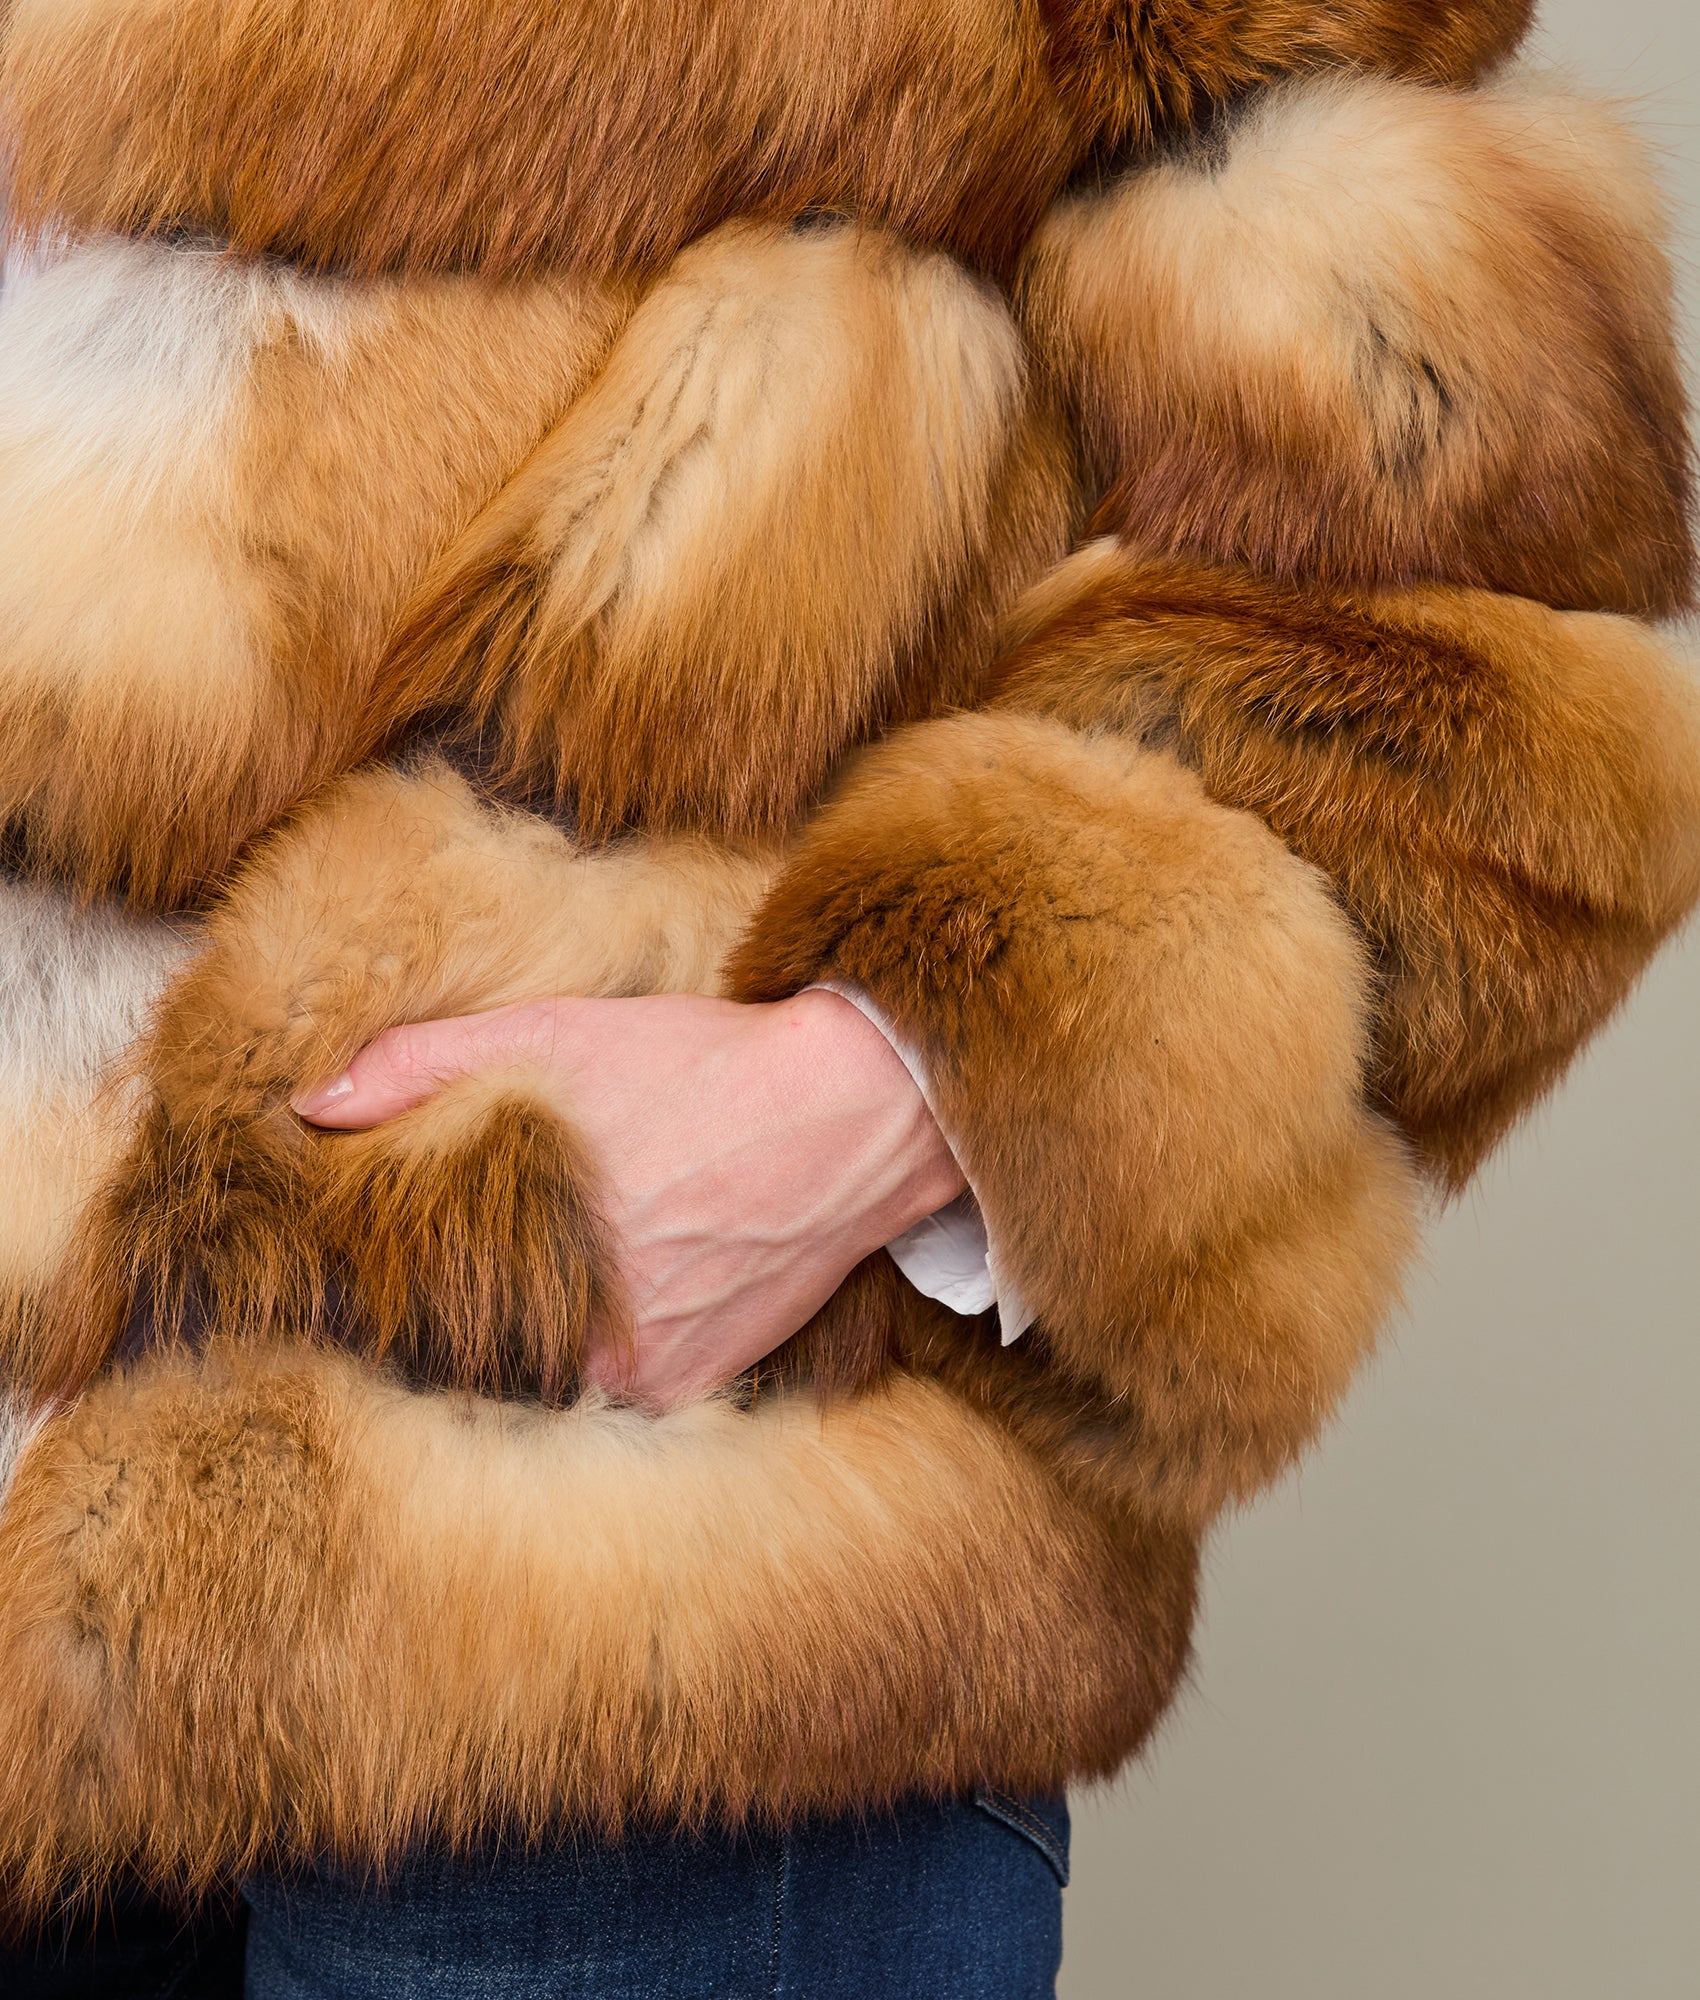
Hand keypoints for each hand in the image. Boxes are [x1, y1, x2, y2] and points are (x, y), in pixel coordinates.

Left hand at [291, 990, 963, 1406]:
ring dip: (543, 1328)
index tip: (398, 1262)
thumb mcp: (556, 1036)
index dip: (401, 1287)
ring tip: (563, 1260)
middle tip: (485, 1249)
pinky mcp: (695, 1384)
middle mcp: (584, 1339)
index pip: (418, 1312)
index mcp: (530, 1263)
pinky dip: (609, 1343)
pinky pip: (618, 1385)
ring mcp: (645, 1373)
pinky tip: (627, 1279)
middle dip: (473, 1305)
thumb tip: (313, 1105)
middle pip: (484, 1344)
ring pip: (550, 1369)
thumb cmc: (699, 1067)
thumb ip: (424, 1064)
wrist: (853, 1111)